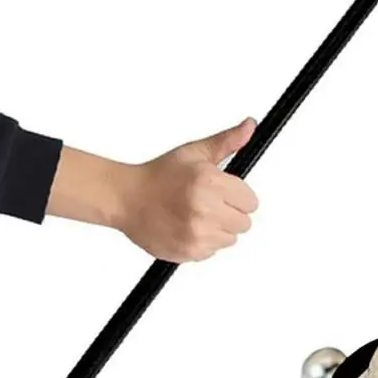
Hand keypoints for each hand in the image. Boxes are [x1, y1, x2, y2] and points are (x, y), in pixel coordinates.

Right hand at [115, 118, 258, 261]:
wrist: (125, 198)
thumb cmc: (158, 175)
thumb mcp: (194, 152)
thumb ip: (227, 141)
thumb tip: (249, 126)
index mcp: (210, 183)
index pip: (251, 202)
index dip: (239, 197)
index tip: (226, 194)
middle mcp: (205, 210)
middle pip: (244, 223)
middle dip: (230, 213)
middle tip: (209, 204)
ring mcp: (197, 233)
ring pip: (230, 239)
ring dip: (217, 229)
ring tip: (195, 215)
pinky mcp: (188, 252)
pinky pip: (211, 252)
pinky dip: (202, 243)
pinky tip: (186, 227)